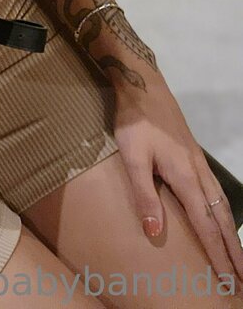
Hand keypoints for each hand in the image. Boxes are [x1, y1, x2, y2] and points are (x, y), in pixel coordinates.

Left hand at [113, 78, 242, 286]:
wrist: (143, 85)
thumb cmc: (135, 122)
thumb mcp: (133, 157)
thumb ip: (144, 194)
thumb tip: (154, 233)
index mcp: (186, 178)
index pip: (206, 226)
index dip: (217, 254)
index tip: (229, 279)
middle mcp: (199, 173)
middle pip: (221, 218)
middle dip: (233, 249)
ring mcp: (198, 163)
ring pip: (222, 204)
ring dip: (231, 231)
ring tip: (239, 254)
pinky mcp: (193, 155)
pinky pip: (216, 191)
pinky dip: (223, 211)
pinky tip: (220, 215)